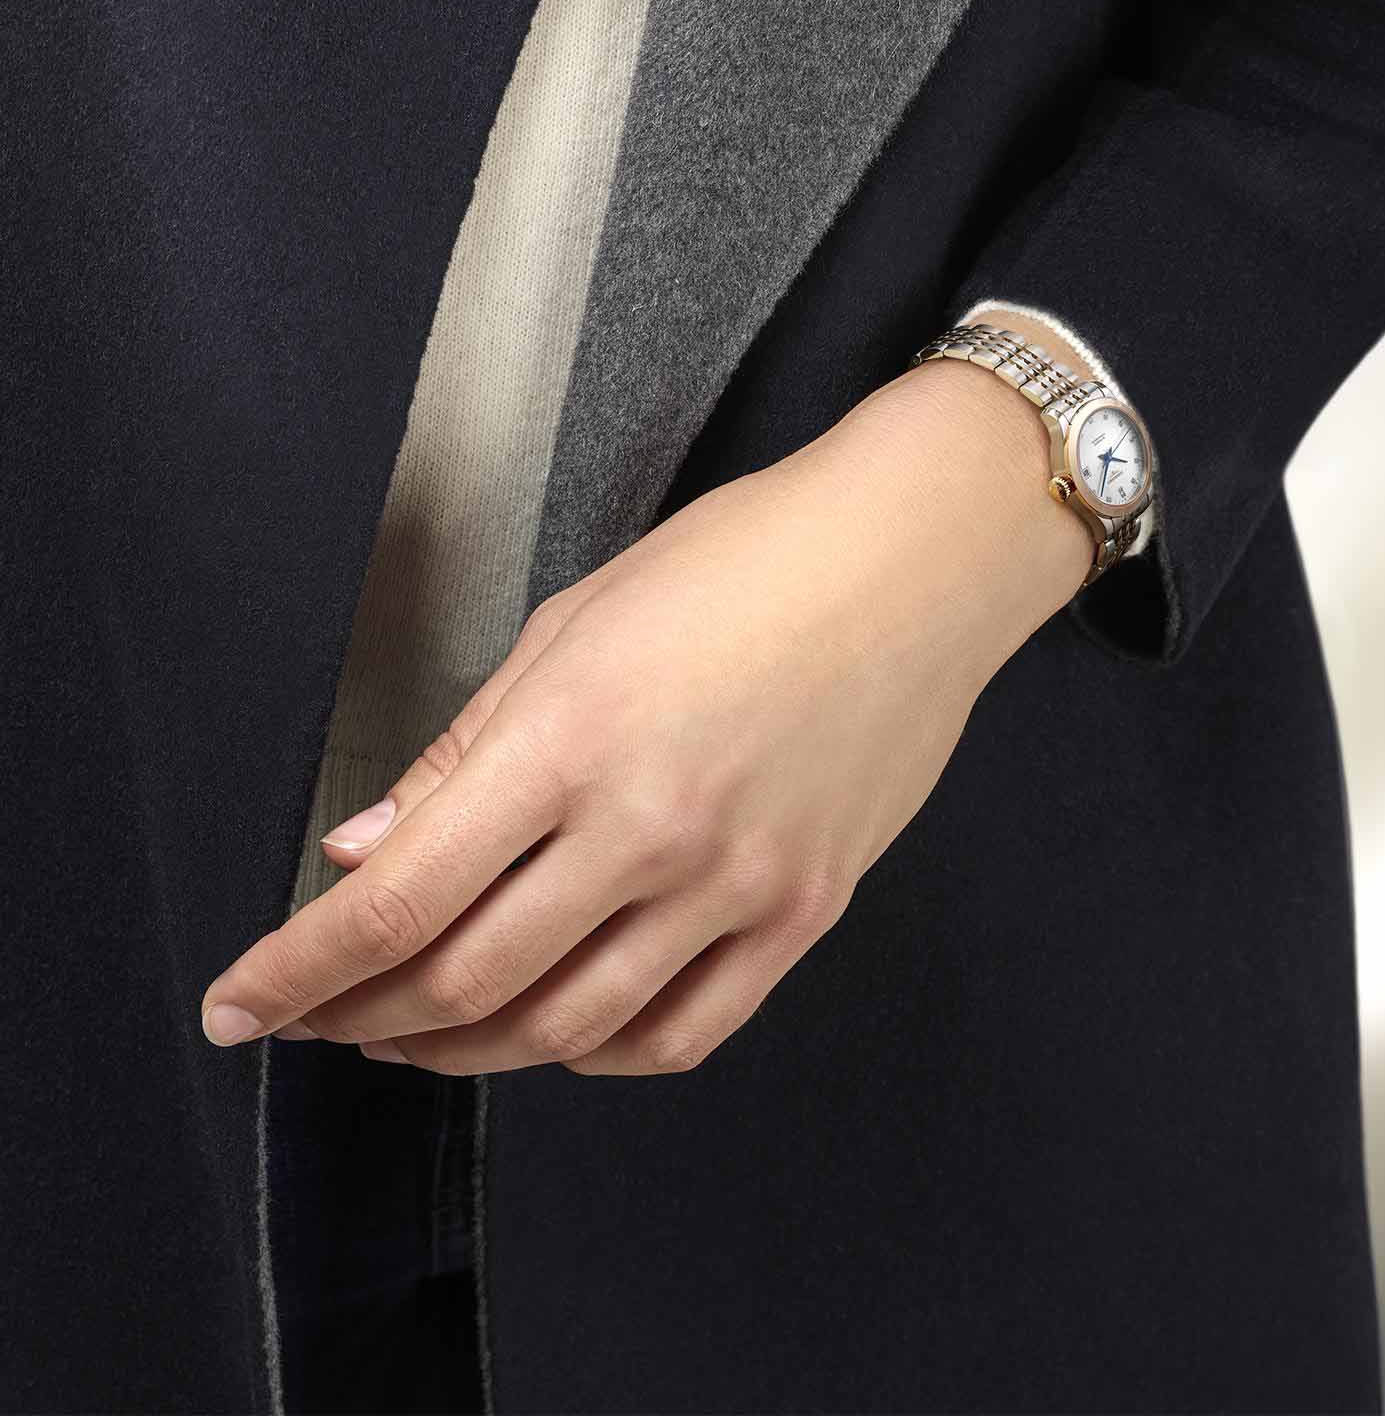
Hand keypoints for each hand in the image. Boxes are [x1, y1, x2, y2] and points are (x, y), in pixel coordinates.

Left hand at [200, 330, 1091, 1074]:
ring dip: (466, 1049)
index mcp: (574, 736)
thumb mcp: (575, 620)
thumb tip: (368, 849)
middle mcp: (651, 826)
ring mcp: (737, 882)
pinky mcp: (804, 912)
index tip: (241, 1005)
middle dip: (366, 1017)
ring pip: (566, 1026)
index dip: (299, 970)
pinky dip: (599, 1056)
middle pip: (469, 980)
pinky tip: (561, 1035)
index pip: (399, 899)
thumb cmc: (746, 557)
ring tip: (418, 1036)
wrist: (916, 556)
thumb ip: (467, 752)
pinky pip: (684, 1033)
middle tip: (324, 1015)